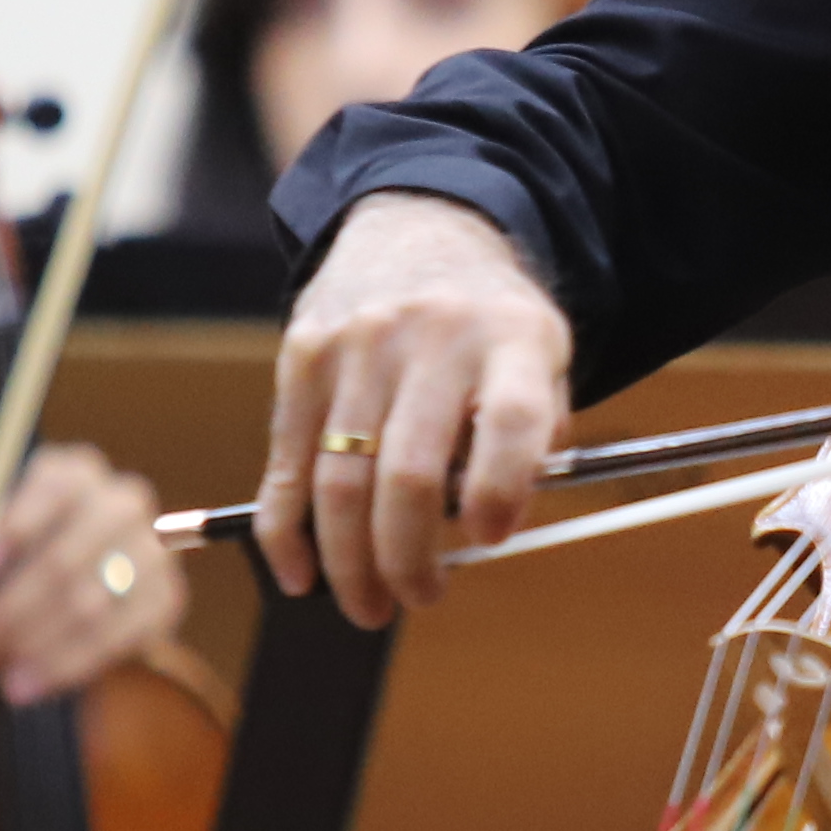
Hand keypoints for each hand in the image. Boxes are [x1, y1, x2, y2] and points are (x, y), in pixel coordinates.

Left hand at [0, 441, 191, 705]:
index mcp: (75, 472)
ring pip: (90, 605)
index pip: (52, 491)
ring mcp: (152, 551)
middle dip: (10, 612)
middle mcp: (122, 502)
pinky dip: (66, 667)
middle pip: (66, 559)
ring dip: (32, 647)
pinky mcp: (166, 598)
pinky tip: (27, 686)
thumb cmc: (15, 557)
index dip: (15, 528)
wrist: (67, 585)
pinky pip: (117, 640)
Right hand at [258, 192, 572, 627]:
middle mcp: (431, 337)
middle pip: (410, 471)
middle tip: (418, 598)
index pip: (513, 421)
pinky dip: (287, 530)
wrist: (420, 224)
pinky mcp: (302, 356)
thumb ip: (532, 437)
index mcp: (511, 337)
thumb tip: (488, 530)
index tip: (491, 539)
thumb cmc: (489, 319)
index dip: (500, 492)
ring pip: (342, 479)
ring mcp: (358, 346)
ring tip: (369, 605)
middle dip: (409, 557)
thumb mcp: (543, 355)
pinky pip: (288, 462)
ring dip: (351, 561)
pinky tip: (300, 574)